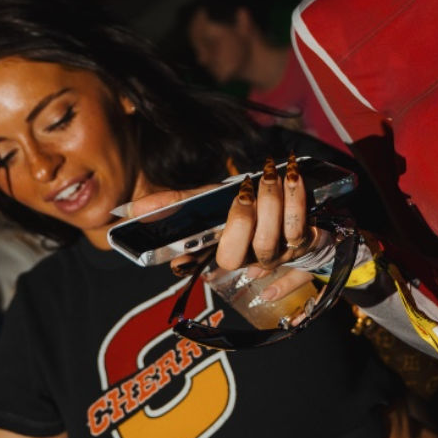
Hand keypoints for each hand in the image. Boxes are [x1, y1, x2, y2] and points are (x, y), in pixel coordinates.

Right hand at [130, 157, 315, 273]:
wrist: (294, 209)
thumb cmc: (244, 207)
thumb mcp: (208, 201)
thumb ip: (174, 202)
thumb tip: (134, 209)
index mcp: (219, 252)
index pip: (191, 262)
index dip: (185, 258)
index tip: (180, 252)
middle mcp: (245, 260)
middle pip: (233, 257)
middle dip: (237, 223)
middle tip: (241, 193)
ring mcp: (275, 254)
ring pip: (269, 243)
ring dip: (269, 205)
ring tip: (267, 175)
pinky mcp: (303, 241)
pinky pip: (299, 226)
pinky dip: (296, 199)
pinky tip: (292, 175)